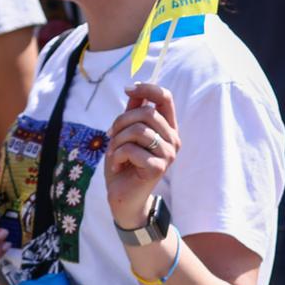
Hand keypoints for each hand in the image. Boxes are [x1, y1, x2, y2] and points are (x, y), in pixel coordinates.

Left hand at [105, 82, 177, 228]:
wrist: (123, 196)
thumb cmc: (124, 163)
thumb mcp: (125, 133)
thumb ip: (132, 112)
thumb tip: (135, 89)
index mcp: (167, 128)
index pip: (166, 99)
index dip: (148, 89)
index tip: (128, 89)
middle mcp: (173, 140)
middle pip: (146, 113)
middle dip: (121, 121)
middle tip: (112, 136)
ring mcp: (168, 154)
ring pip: (138, 131)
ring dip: (117, 141)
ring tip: (115, 153)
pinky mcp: (158, 168)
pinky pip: (132, 150)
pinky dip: (117, 156)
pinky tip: (118, 166)